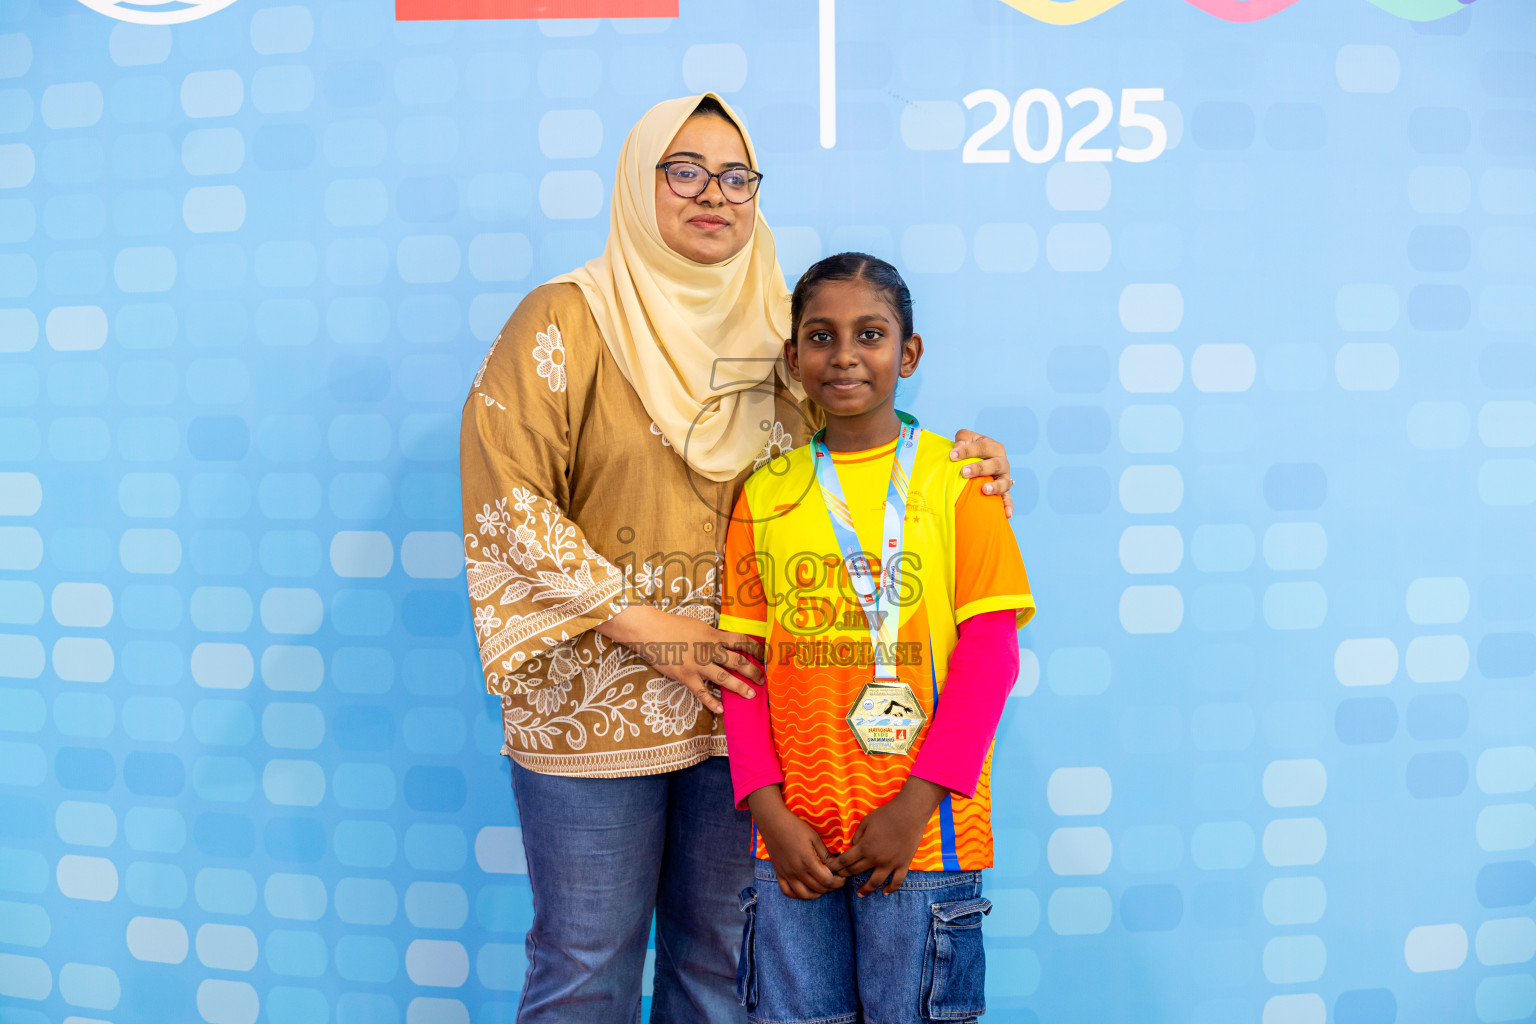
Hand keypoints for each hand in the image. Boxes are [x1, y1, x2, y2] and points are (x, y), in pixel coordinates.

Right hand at [596, 604, 762, 714]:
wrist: (651, 631)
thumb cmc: (672, 625)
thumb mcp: (698, 625)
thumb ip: (712, 635)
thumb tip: (724, 642)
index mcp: (713, 635)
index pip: (741, 641)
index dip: (755, 649)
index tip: (765, 655)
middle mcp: (709, 650)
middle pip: (737, 661)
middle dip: (753, 671)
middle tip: (763, 680)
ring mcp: (698, 664)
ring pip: (724, 678)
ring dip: (739, 687)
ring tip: (751, 695)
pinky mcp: (686, 676)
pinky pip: (701, 692)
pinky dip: (711, 702)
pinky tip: (720, 710)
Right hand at [747, 785, 844, 899]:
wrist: (772, 823)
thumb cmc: (795, 827)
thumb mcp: (814, 838)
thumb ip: (825, 854)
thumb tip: (836, 866)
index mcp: (808, 862)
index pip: (827, 881)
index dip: (838, 882)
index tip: (842, 877)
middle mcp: (797, 872)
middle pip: (818, 888)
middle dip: (831, 887)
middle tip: (835, 880)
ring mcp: (786, 875)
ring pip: (804, 895)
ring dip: (816, 893)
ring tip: (822, 886)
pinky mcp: (779, 874)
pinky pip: (788, 892)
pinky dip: (798, 894)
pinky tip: (805, 888)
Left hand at [828, 778, 947, 895]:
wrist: (910, 813)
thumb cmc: (886, 814)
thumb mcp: (866, 821)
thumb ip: (857, 836)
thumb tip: (853, 847)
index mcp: (865, 847)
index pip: (845, 861)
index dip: (835, 867)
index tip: (829, 869)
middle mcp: (876, 858)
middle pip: (856, 871)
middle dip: (845, 876)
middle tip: (838, 879)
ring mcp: (890, 863)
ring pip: (875, 882)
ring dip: (866, 889)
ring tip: (859, 894)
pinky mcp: (903, 864)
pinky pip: (897, 881)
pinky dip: (891, 889)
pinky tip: (884, 892)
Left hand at [951, 429, 1014, 517]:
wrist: (982, 459)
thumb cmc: (972, 448)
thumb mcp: (967, 438)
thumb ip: (963, 438)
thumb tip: (958, 446)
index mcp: (994, 447)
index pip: (982, 448)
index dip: (967, 451)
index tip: (952, 455)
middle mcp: (1002, 462)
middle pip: (994, 464)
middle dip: (979, 468)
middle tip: (963, 472)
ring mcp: (1004, 477)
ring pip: (1004, 482)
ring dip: (995, 486)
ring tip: (984, 490)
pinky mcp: (1004, 491)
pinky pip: (1008, 499)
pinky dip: (1008, 506)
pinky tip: (1006, 514)